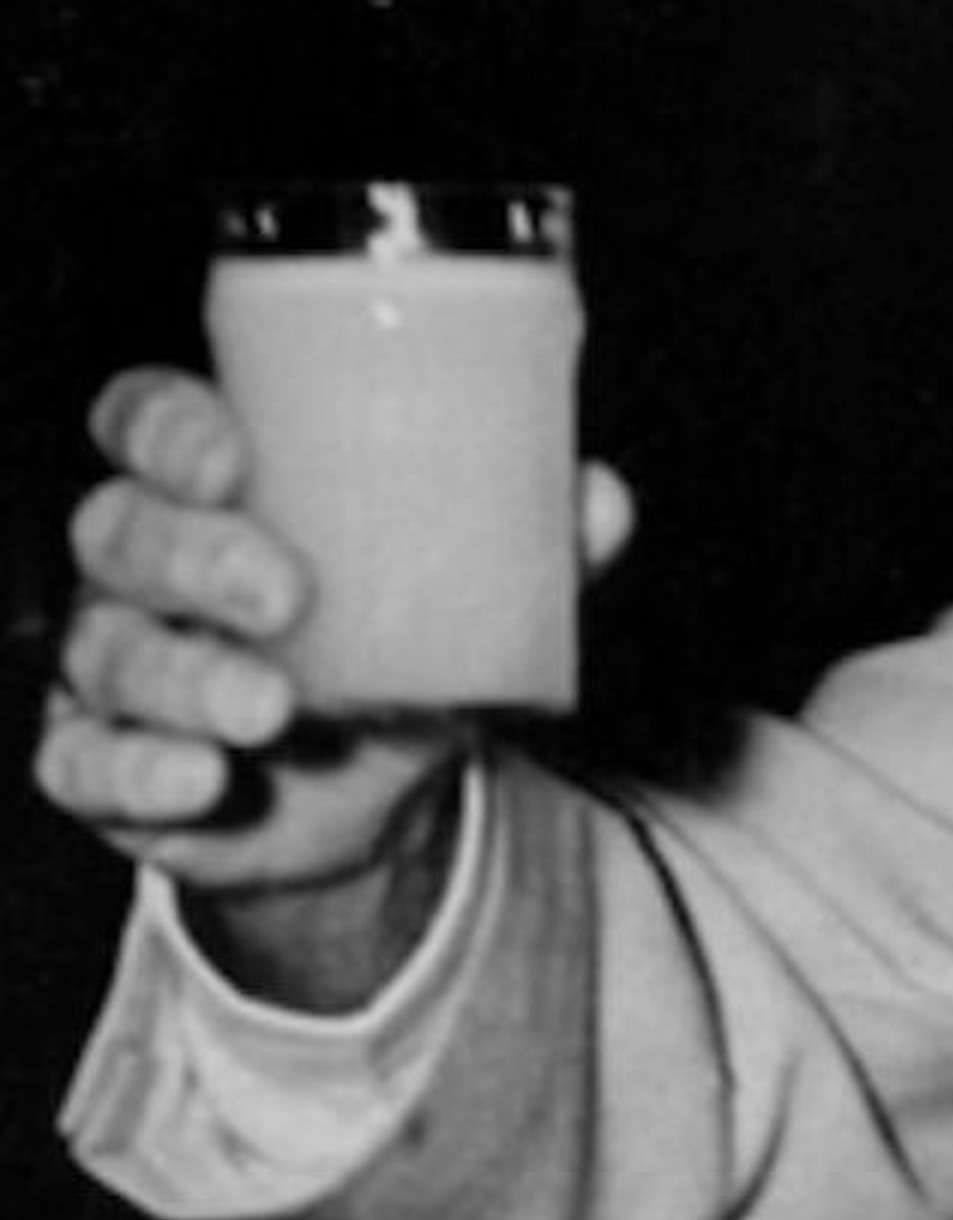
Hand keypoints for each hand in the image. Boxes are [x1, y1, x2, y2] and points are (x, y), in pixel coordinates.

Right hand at [32, 366, 632, 1002]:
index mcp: (213, 490)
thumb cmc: (395, 646)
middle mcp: (145, 566)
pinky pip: (84, 762)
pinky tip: (197, 777)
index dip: (168, 430)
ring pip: (112, 651)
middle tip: (284, 594)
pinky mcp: (106, 761)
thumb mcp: (465, 595)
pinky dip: (136, 770)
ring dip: (187, 678)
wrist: (366, 797)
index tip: (233, 459)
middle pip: (122, 531)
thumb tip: (600, 499)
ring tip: (270, 709)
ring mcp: (118, 663)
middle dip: (195, 557)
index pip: (147, 423)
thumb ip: (531, 548)